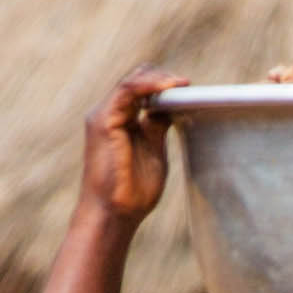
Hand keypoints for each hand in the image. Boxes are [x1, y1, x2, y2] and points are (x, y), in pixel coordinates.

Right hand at [86, 73, 185, 222]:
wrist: (115, 213)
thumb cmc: (133, 191)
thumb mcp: (153, 151)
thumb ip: (157, 128)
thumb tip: (170, 108)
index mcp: (121, 120)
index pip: (140, 89)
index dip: (163, 84)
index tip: (189, 89)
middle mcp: (109, 113)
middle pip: (136, 80)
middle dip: (162, 78)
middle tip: (187, 85)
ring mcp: (104, 115)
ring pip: (132, 82)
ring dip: (158, 80)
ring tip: (181, 84)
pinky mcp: (104, 121)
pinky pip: (127, 91)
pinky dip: (148, 86)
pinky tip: (168, 88)